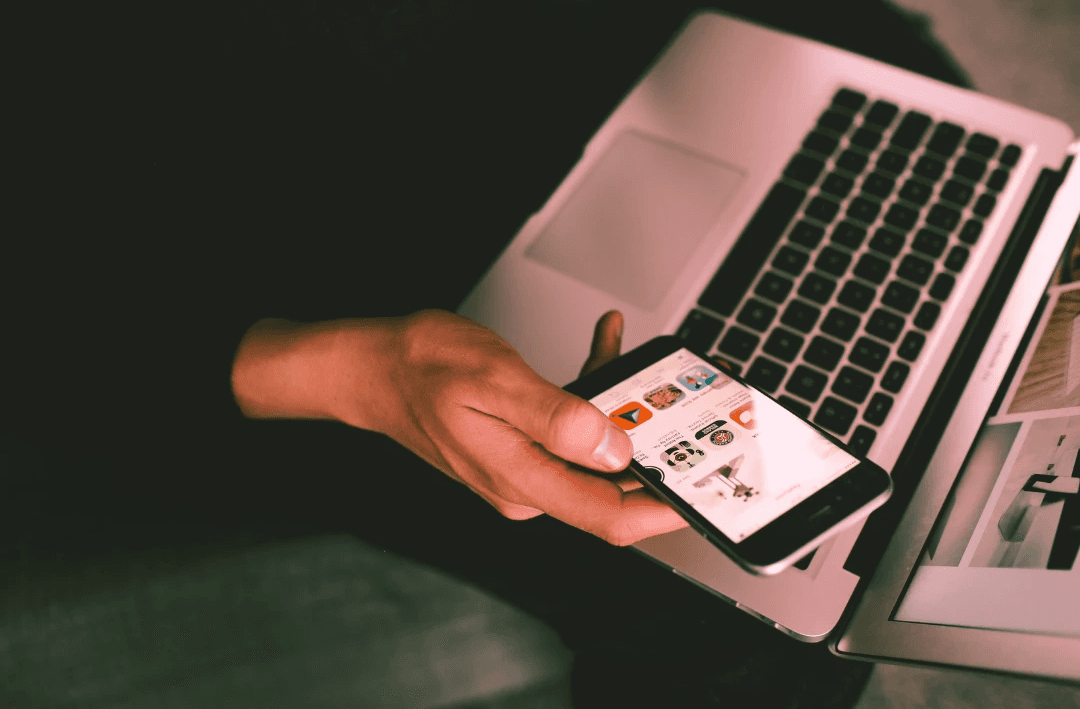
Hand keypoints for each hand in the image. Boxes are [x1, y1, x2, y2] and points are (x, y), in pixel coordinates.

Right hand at [364, 309, 688, 544]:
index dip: (662, 513)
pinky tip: (599, 349)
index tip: (702, 494)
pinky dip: (592, 394)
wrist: (373, 367)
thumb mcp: (494, 379)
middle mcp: (526, 484)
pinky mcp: (521, 448)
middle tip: (680, 404)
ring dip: (620, 409)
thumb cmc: (420, 368)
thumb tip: (613, 449)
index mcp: (521, 478)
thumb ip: (556, 417)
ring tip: (627, 353)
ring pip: (595, 452)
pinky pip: (573, 431)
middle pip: (610, 486)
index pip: (607, 516)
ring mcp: (523, 468)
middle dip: (652, 447)